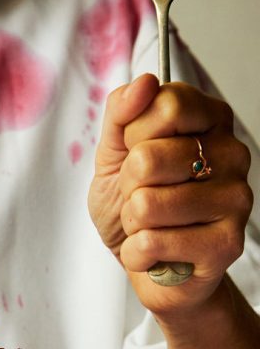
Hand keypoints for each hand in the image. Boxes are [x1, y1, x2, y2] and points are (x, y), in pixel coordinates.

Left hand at [88, 73, 252, 316]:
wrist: (145, 265)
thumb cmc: (133, 210)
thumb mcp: (114, 156)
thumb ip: (121, 115)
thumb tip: (143, 83)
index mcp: (209, 122)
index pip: (164, 106)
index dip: (133, 138)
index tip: (137, 156)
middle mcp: (232, 155)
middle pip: (149, 158)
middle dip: (128, 188)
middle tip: (142, 199)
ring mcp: (235, 200)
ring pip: (147, 204)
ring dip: (133, 223)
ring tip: (150, 227)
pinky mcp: (226, 244)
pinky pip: (151, 241)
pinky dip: (137, 253)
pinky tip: (155, 253)